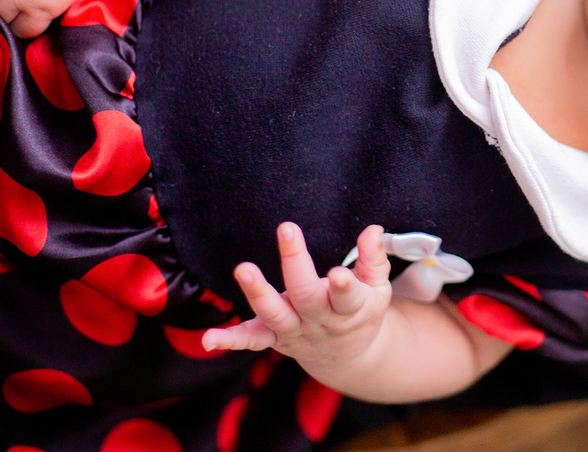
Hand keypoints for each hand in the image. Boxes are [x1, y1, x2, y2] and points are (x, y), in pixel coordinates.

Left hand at [202, 224, 392, 373]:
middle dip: (295, 265)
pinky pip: (252, 340)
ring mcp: (295, 331)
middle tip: (287, 231)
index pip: (347, 297)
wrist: (348, 357)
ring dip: (258, 293)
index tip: (336, 273)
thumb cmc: (362, 312)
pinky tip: (209, 339)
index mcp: (350, 308)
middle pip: (307, 297)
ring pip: (275, 315)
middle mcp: (320, 321)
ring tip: (243, 269)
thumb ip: (374, 259)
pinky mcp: (274, 338)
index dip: (343, 286)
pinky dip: (230, 340)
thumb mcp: (378, 289)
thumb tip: (372, 230)